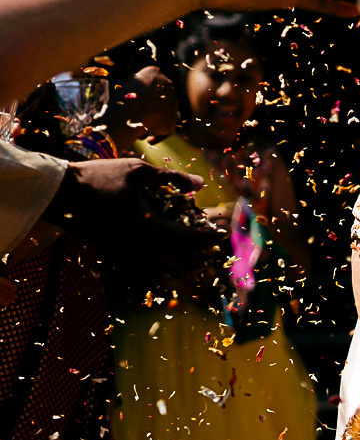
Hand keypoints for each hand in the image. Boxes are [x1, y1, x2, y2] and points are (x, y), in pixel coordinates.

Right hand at [48, 158, 218, 272]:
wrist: (58, 193)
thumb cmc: (99, 178)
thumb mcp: (138, 171)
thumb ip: (171, 179)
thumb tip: (200, 185)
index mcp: (146, 227)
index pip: (186, 239)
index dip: (207, 238)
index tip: (222, 234)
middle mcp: (135, 245)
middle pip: (175, 261)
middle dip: (197, 257)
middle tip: (210, 248)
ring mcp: (120, 252)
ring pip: (156, 268)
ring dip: (177, 263)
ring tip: (192, 256)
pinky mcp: (108, 253)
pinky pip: (138, 265)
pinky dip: (155, 263)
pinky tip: (161, 254)